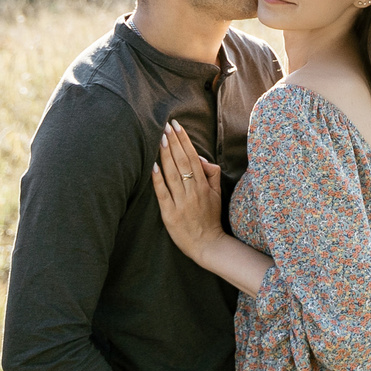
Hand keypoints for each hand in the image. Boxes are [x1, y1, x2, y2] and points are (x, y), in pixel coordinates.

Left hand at [151, 123, 223, 261]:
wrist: (207, 244)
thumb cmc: (211, 217)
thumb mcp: (217, 193)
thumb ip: (211, 174)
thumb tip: (201, 158)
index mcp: (204, 185)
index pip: (192, 157)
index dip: (184, 141)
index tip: (177, 126)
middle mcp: (192, 191)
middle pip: (182, 162)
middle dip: (174, 142)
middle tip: (166, 125)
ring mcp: (181, 202)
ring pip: (172, 174)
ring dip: (166, 155)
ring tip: (160, 138)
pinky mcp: (170, 214)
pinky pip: (163, 193)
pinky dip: (158, 179)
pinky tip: (153, 166)